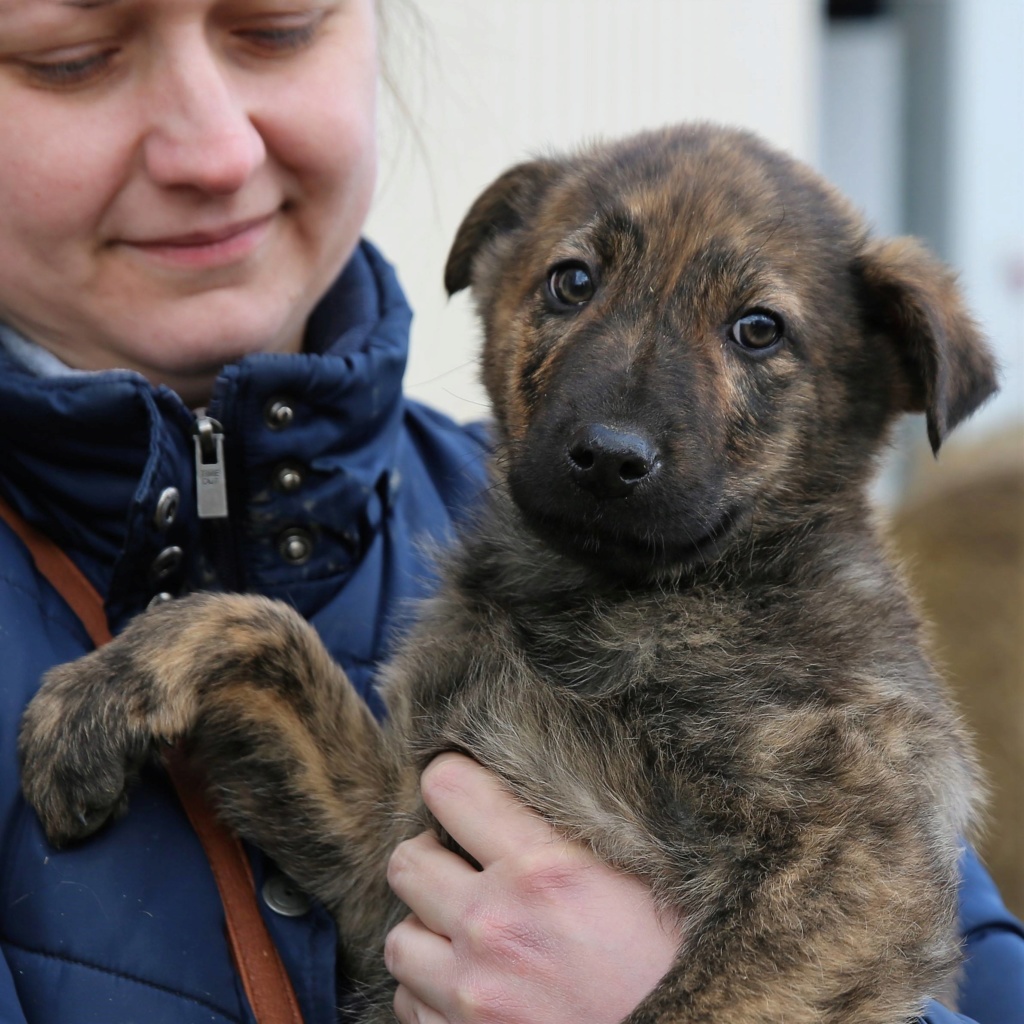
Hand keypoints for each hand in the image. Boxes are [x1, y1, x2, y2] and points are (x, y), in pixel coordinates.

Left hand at [384, 753, 683, 1023]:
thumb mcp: (643, 877)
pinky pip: (409, 1004)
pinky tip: (470, 984)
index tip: (463, 793)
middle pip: (407, 861)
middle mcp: (496, 925)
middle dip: (431, 855)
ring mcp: (473, 992)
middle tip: (463, 864)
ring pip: (399, 939)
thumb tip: (538, 782)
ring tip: (464, 930)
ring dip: (426, 930)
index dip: (450, 780)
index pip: (449, 787)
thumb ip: (578, 832)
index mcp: (545, 868)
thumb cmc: (676, 964)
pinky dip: (430, 992)